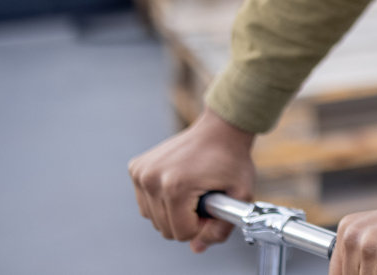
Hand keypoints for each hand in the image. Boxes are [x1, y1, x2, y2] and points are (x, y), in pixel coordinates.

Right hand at [128, 106, 256, 253]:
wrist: (221, 129)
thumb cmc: (232, 160)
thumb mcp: (240, 195)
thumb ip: (221, 228)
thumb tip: (197, 248)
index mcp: (175, 187)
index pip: (181, 233)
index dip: (201, 225)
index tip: (213, 207)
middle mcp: (152, 179)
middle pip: (165, 228)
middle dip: (187, 220)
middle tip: (205, 197)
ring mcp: (141, 173)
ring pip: (153, 218)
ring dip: (173, 211)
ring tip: (193, 189)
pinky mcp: (136, 168)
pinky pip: (145, 202)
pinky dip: (161, 199)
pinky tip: (179, 182)